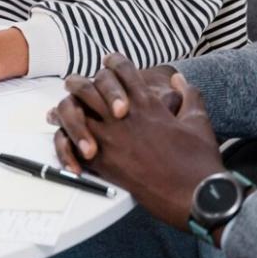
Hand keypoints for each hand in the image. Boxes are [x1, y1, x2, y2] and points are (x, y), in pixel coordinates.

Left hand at [52, 58, 224, 232]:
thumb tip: (179, 79)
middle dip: (79, 84)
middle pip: (88, 87)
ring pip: (74, 113)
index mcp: (146, 103)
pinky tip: (64, 143)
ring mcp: (111, 139)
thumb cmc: (199, 160)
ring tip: (58, 113)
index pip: (122, 69)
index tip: (108, 63)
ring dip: (65, 111)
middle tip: (75, 87)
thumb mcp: (199, 120)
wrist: (195, 195)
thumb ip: (189, 95)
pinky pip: (72, 147)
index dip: (113, 62)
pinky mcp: (104, 163)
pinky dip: (65, 144)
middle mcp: (124, 116)